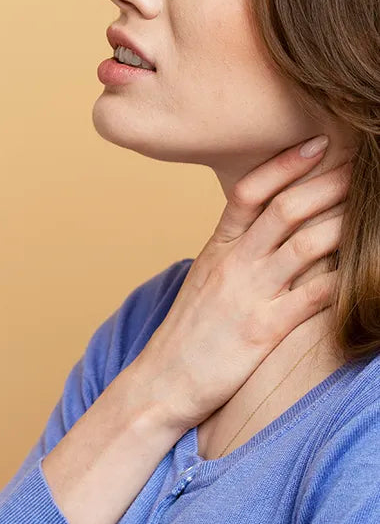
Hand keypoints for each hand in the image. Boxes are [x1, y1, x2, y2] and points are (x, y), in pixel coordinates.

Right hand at [131, 137, 353, 432]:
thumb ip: (235, 251)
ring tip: (373, 205)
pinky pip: (314, 295)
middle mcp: (233, 264)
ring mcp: (249, 294)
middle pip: (285, 210)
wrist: (164, 379)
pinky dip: (346, 278)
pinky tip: (367, 267)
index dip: (284, 164)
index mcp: (217, 248)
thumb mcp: (205, 280)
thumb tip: (269, 230)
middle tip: (361, 163)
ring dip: (344, 221)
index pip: (249, 193)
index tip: (316, 143)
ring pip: (305, 245)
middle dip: (328, 183)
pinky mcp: (264, 329)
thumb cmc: (189, 332)